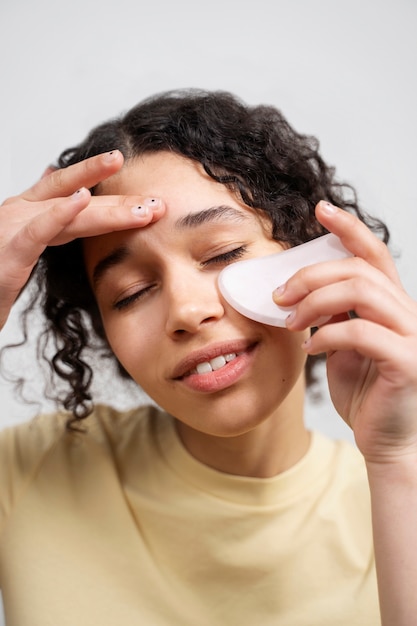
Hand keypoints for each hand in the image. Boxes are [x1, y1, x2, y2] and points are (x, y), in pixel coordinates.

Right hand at [0, 150, 164, 330]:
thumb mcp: (17, 248)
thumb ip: (44, 226)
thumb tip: (67, 201)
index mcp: (28, 216)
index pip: (75, 199)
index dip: (112, 199)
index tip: (146, 199)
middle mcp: (21, 214)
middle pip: (80, 202)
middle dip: (121, 202)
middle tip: (159, 204)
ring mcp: (13, 227)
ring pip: (69, 211)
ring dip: (109, 207)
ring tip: (143, 205)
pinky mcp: (7, 249)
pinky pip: (37, 229)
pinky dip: (59, 213)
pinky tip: (82, 199)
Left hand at [273, 201, 416, 464]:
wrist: (386, 441)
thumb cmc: (364, 392)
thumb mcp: (343, 345)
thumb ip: (333, 314)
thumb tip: (303, 291)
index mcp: (391, 305)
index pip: (373, 253)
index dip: (348, 227)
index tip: (320, 209)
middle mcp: (408, 313)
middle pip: (358, 268)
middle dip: (311, 275)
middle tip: (279, 295)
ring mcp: (412, 336)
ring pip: (361, 292)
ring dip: (315, 302)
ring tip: (290, 321)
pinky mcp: (408, 362)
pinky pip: (362, 332)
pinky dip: (327, 335)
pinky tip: (310, 348)